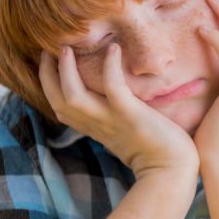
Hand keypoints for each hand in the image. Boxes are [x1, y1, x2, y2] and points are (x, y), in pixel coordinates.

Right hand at [39, 44, 198, 179]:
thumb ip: (114, 117)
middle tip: (46, 50)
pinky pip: (113, 88)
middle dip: (46, 75)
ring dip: (65, 71)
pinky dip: (110, 67)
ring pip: (73, 97)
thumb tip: (113, 97)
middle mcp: (97, 124)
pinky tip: (113, 48)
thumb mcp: (125, 132)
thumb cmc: (155, 151)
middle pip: (57, 101)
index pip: (60, 108)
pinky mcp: (130, 114)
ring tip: (65, 48)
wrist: (171, 171)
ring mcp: (111, 120)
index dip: (50, 85)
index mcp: (94, 128)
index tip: (48, 62)